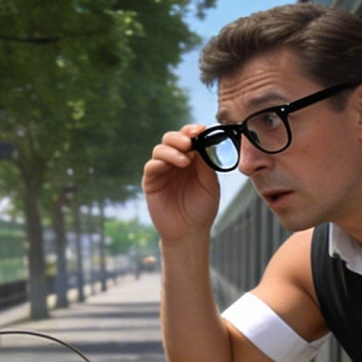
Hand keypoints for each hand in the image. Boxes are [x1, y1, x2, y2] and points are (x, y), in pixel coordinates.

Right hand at [142, 124, 219, 246]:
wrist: (190, 232)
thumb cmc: (202, 208)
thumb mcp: (210, 183)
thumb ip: (207, 163)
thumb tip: (205, 140)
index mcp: (191, 158)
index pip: (188, 137)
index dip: (192, 130)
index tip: (200, 130)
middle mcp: (175, 161)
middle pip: (171, 138)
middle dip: (180, 137)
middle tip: (190, 142)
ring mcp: (162, 171)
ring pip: (160, 149)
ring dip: (172, 150)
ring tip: (185, 160)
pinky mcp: (151, 182)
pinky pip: (151, 166)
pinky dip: (160, 162)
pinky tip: (171, 166)